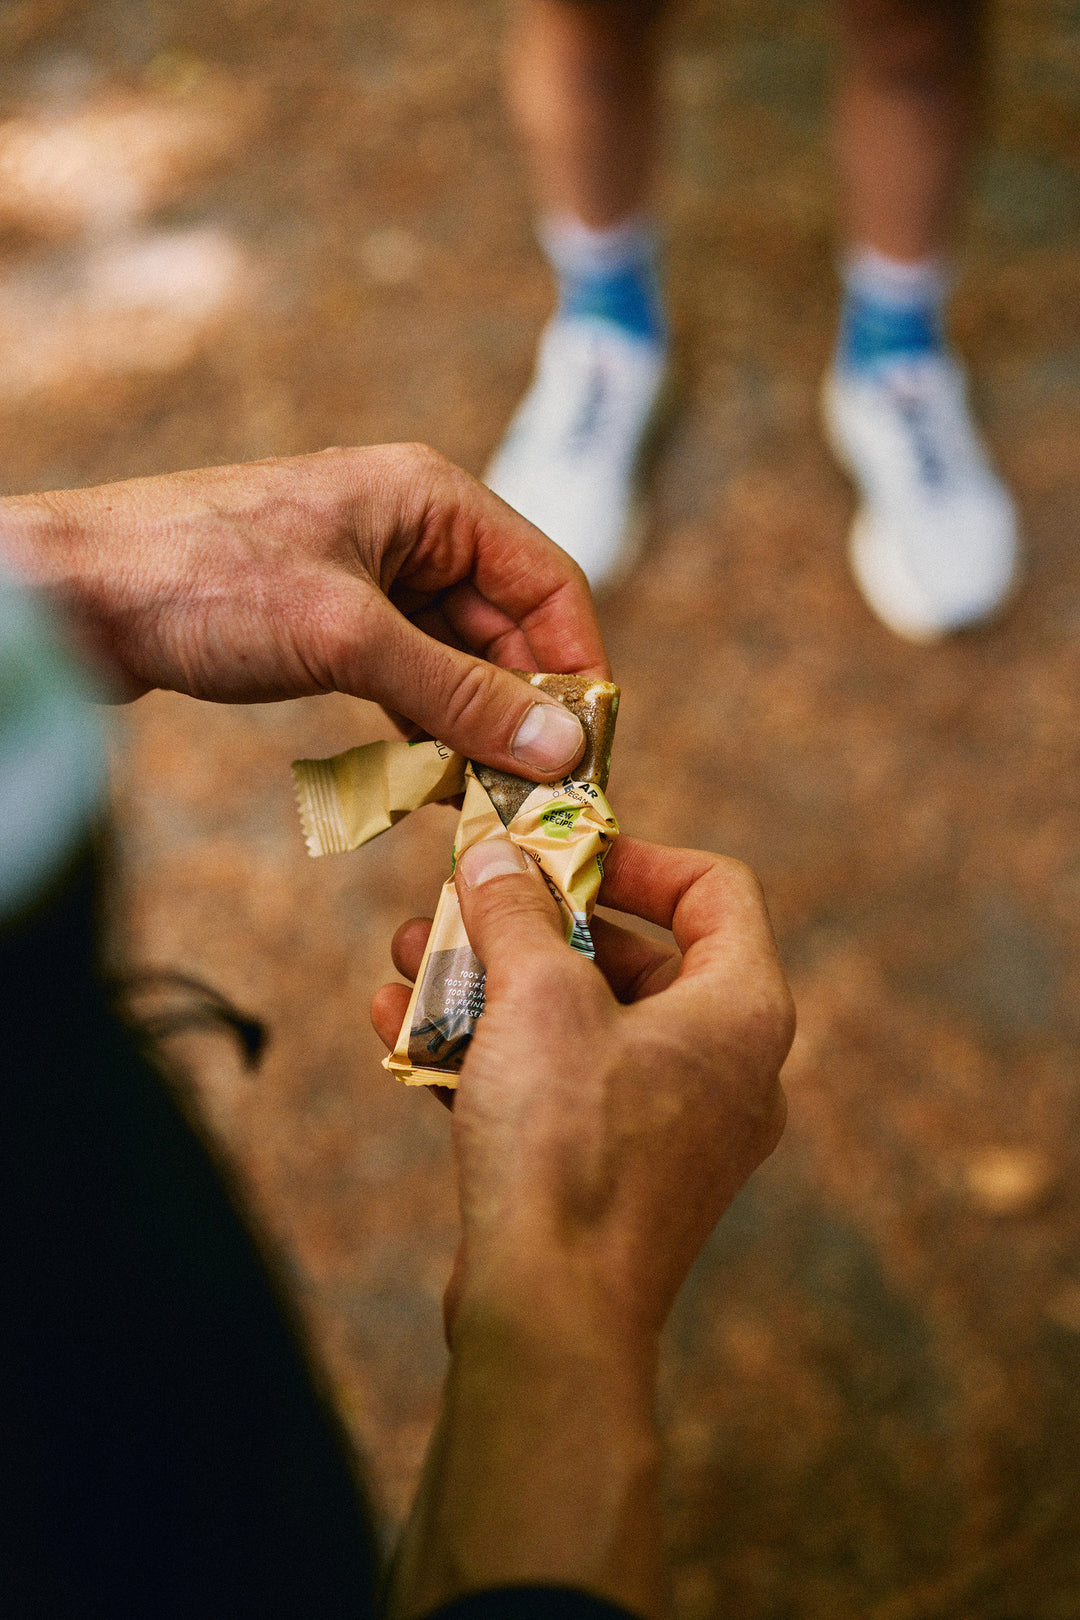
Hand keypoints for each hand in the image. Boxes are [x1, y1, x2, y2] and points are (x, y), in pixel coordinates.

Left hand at [0, 444, 606, 778]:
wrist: (74, 593)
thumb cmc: (202, 580)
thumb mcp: (349, 640)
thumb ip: (461, 696)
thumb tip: (561, 748)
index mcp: (430, 499)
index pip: (546, 582)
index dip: (576, 666)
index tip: (587, 749)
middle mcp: (410, 530)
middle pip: (505, 629)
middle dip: (520, 710)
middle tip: (532, 796)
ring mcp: (368, 578)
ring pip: (455, 661)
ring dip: (470, 727)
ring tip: (480, 799)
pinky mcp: (330, 623)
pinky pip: (406, 678)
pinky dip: (421, 727)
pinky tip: (425, 780)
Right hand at [374, 832, 791, 1337]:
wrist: (551, 1316)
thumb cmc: (569, 1147)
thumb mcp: (537, 995)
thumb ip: (515, 911)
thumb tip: (493, 856)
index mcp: (742, 1010)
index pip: (716, 890)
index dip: (635, 856)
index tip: (558, 852)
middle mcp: (724, 1067)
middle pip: (634, 955)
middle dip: (534, 922)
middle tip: (466, 898)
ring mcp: (672, 1126)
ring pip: (582, 1022)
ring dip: (495, 980)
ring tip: (413, 951)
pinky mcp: (615, 1172)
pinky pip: (557, 1085)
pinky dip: (490, 1048)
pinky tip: (400, 1021)